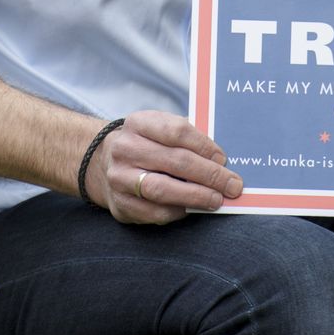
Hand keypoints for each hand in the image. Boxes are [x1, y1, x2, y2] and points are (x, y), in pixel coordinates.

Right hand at [86, 110, 242, 225]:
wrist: (100, 163)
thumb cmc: (146, 145)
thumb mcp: (159, 129)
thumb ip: (187, 139)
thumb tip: (222, 161)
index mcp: (138, 123)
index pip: (176, 131)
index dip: (204, 146)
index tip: (223, 158)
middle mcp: (124, 148)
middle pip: (174, 161)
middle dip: (209, 175)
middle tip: (232, 184)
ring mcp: (119, 177)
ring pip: (162, 189)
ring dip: (195, 196)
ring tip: (216, 199)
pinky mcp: (120, 204)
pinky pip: (154, 212)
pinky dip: (178, 212)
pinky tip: (193, 209)